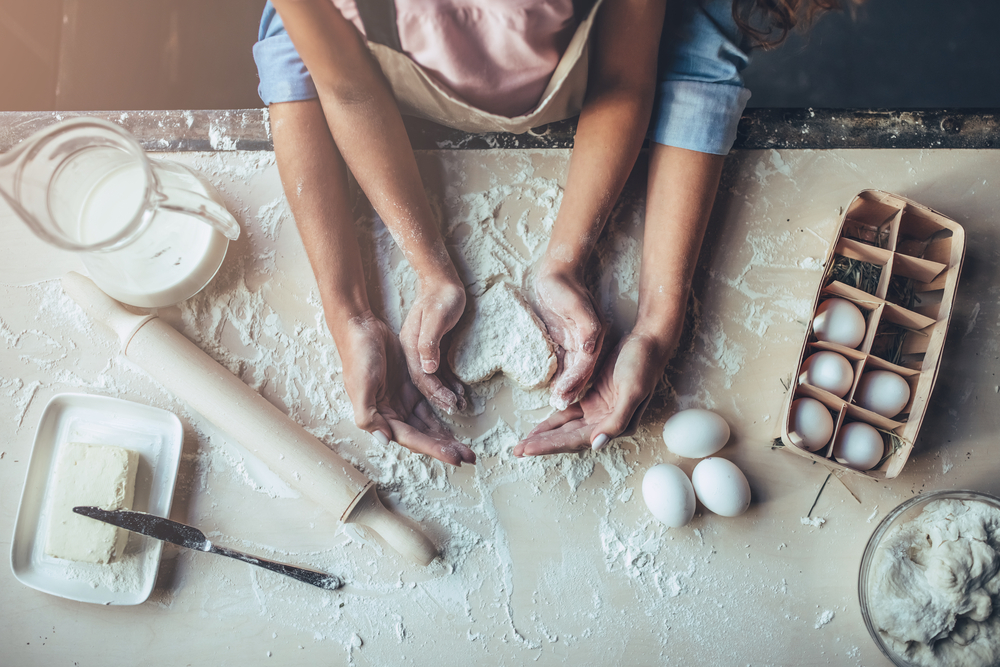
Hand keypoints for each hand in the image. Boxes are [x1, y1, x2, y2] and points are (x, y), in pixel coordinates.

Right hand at [339, 312, 475, 465]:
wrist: (361, 329)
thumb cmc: (358, 356)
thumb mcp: (360, 386)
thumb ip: (368, 416)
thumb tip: (385, 440)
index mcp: (380, 417)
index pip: (412, 439)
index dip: (434, 449)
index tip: (455, 458)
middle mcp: (392, 414)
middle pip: (423, 436)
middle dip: (445, 447)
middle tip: (469, 456)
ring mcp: (402, 401)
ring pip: (428, 425)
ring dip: (445, 436)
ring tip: (466, 447)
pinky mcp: (411, 387)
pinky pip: (430, 406)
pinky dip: (442, 415)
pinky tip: (456, 422)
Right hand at [399, 278, 467, 413]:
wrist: (441, 281)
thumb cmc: (440, 297)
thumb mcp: (435, 318)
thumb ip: (428, 343)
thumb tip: (428, 369)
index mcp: (410, 348)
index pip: (421, 377)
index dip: (434, 393)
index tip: (449, 407)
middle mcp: (414, 353)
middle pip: (425, 383)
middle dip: (439, 401)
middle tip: (456, 413)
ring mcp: (423, 351)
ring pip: (433, 380)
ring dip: (445, 394)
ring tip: (460, 405)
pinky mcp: (434, 349)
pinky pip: (440, 371)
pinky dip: (449, 383)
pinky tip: (458, 391)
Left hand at [513, 332, 670, 456]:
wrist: (648, 342)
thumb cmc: (642, 365)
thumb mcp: (632, 391)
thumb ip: (616, 421)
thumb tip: (596, 444)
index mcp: (616, 426)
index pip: (577, 441)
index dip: (551, 446)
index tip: (528, 449)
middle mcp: (606, 423)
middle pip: (568, 438)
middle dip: (543, 445)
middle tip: (517, 450)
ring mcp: (598, 411)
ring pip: (566, 428)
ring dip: (546, 436)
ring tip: (524, 444)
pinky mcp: (593, 399)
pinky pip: (569, 413)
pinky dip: (554, 420)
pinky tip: (540, 426)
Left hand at [535, 269, 605, 410]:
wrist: (557, 272)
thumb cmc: (565, 287)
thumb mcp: (577, 305)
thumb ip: (587, 327)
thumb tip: (590, 348)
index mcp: (593, 336)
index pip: (585, 365)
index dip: (575, 381)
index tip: (563, 395)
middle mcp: (587, 342)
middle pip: (580, 372)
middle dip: (571, 390)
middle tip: (559, 405)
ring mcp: (576, 342)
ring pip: (572, 371)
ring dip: (565, 387)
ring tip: (556, 402)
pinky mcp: (565, 340)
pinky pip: (563, 363)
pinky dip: (559, 376)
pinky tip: (551, 388)